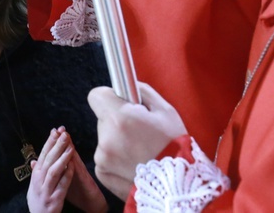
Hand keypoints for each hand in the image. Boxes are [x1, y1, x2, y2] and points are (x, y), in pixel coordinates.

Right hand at [27, 129, 74, 212]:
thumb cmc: (38, 203)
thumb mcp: (34, 187)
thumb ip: (36, 173)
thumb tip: (34, 161)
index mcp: (35, 176)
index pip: (42, 155)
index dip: (49, 143)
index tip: (55, 131)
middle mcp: (38, 182)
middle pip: (48, 160)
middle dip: (56, 146)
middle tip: (64, 134)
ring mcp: (46, 191)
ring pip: (53, 171)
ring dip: (62, 158)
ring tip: (70, 147)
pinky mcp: (54, 200)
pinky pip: (61, 185)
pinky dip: (67, 175)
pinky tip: (73, 167)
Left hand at [49, 128, 107, 212]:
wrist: (91, 205)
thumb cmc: (77, 192)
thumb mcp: (61, 181)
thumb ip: (52, 170)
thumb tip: (35, 162)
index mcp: (67, 168)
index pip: (60, 153)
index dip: (56, 142)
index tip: (53, 131)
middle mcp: (75, 169)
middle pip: (68, 152)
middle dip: (63, 141)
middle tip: (59, 129)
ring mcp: (82, 174)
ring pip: (75, 159)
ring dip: (70, 148)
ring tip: (66, 137)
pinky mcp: (87, 182)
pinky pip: (81, 173)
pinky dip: (76, 165)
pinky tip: (73, 158)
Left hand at [88, 83, 186, 199]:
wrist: (177, 188)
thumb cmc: (174, 148)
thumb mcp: (165, 111)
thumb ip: (141, 92)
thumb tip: (126, 85)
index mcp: (120, 118)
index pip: (96, 96)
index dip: (109, 97)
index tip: (120, 102)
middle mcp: (106, 138)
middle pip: (104, 118)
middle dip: (118, 121)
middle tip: (140, 132)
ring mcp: (102, 158)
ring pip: (105, 138)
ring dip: (117, 141)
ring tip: (140, 151)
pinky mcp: (102, 173)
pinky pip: (105, 156)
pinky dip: (116, 158)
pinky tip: (134, 163)